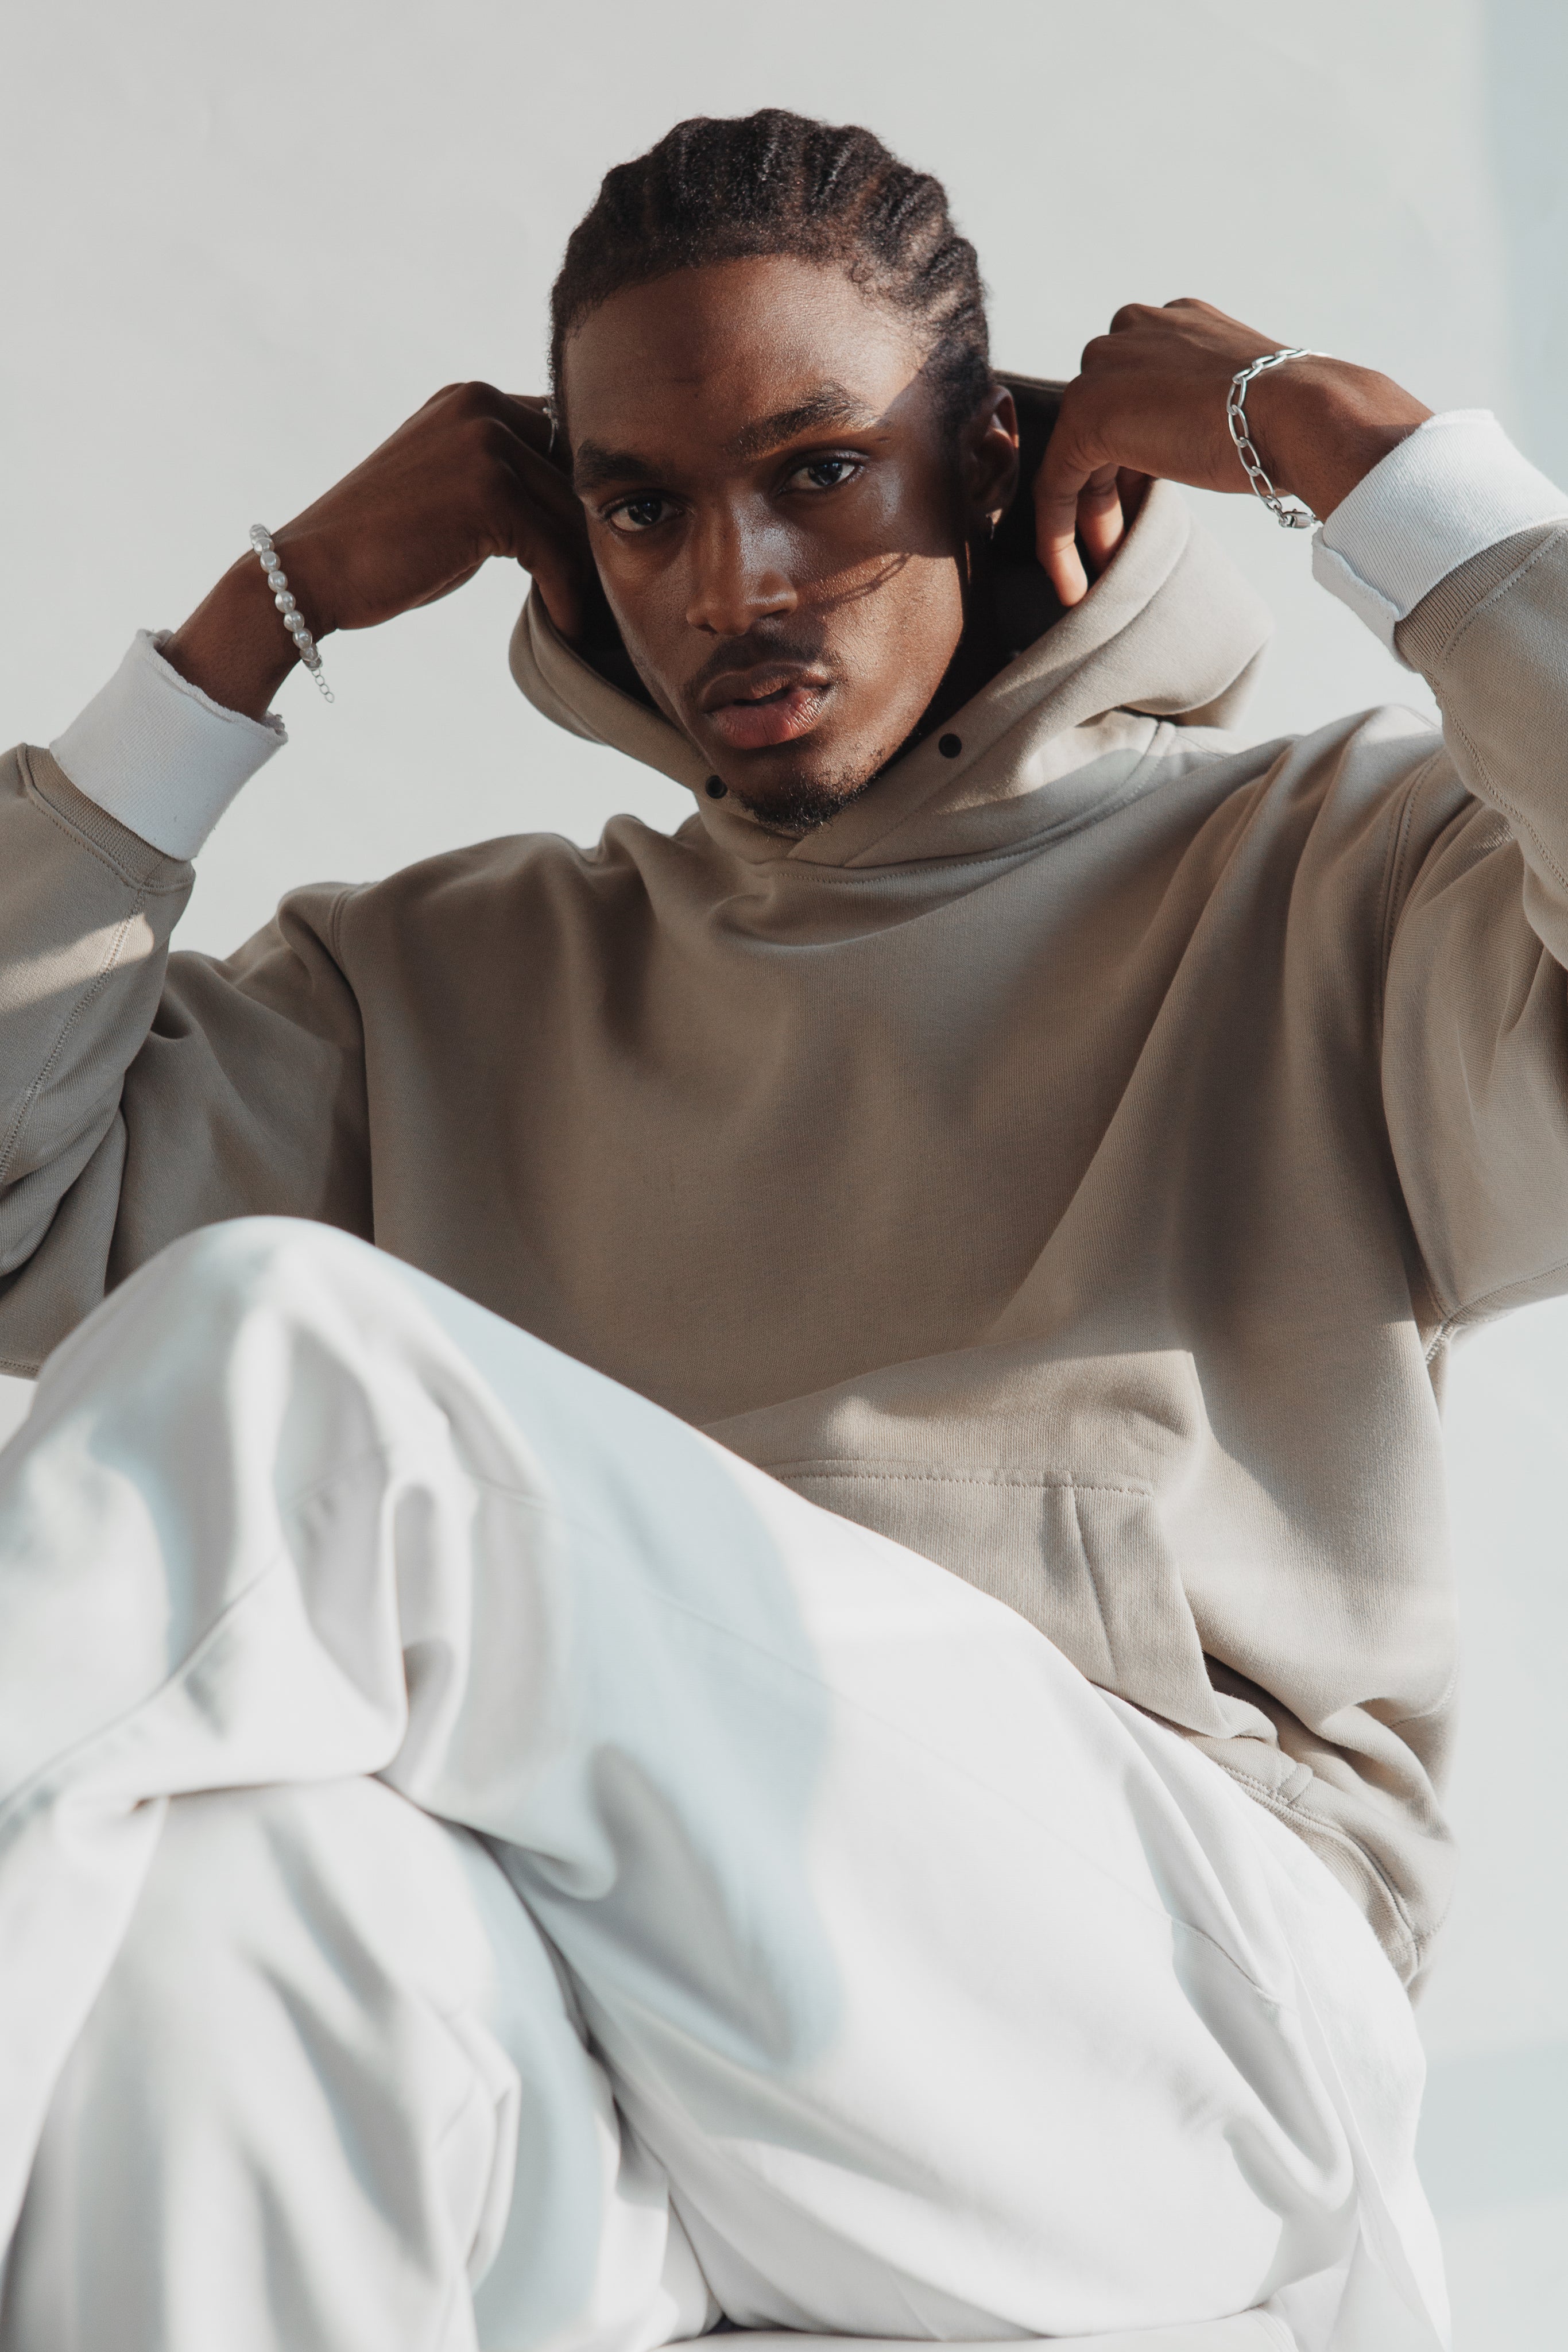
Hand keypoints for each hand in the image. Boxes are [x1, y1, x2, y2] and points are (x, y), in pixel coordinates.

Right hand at [164, 383, 591, 716]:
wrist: (313, 569)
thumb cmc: (385, 546)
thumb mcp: (452, 488)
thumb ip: (508, 476)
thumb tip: (583, 504)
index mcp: (473, 399)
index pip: (564, 437)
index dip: (583, 496)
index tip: (596, 550)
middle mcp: (482, 406)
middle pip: (576, 474)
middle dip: (593, 536)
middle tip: (606, 588)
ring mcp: (486, 445)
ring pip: (573, 515)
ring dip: (586, 572)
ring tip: (590, 613)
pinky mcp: (491, 495)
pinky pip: (557, 551)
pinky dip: (568, 596)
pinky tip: (568, 627)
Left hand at [1034, 298, 1432, 605]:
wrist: (1301, 414)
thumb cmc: (1290, 420)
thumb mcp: (1236, 404)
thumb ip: (1198, 410)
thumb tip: (1192, 442)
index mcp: (1173, 325)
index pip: (1135, 399)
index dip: (1133, 465)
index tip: (1139, 512)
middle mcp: (1132, 332)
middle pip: (1103, 425)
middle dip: (1109, 495)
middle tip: (1120, 552)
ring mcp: (1105, 367)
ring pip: (1078, 456)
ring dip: (1091, 521)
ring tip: (1106, 574)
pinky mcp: (1085, 413)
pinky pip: (1056, 485)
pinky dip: (1057, 538)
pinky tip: (1071, 583)